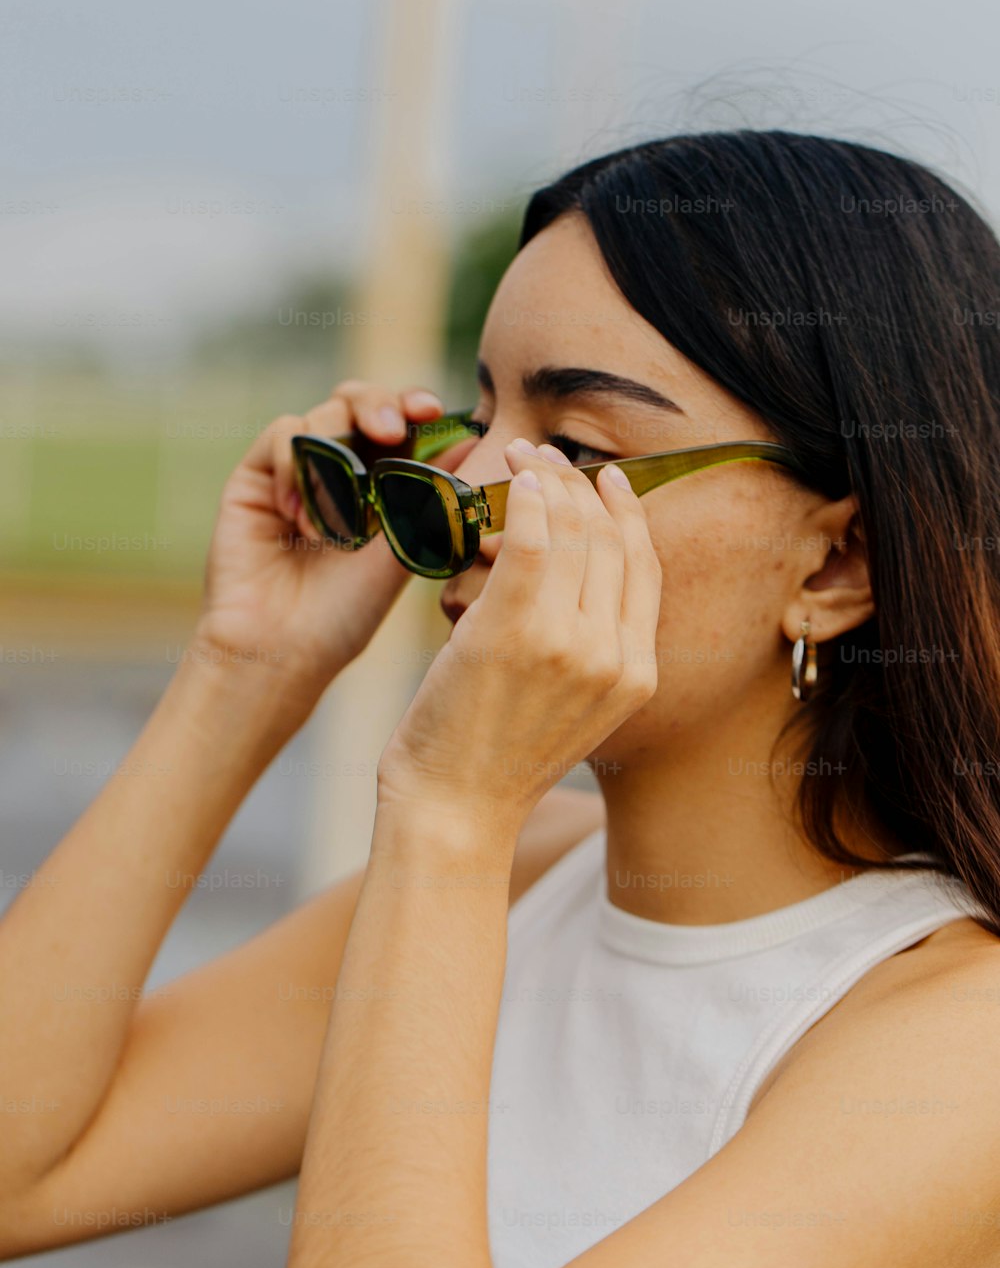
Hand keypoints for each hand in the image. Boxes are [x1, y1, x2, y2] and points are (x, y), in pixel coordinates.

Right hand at [195, 381, 471, 707]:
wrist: (284, 649)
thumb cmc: (346, 613)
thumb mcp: (402, 548)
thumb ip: (429, 493)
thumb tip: (475, 440)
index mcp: (380, 481)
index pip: (400, 422)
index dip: (414, 405)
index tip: (431, 410)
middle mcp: (338, 468)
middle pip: (359, 402)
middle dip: (379, 405)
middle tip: (392, 430)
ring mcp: (295, 470)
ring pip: (322, 414)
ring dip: (336, 455)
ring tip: (336, 520)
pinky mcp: (255, 476)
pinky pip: (281, 435)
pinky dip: (296, 464)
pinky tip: (299, 516)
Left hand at [376, 440, 662, 835]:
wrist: (455, 811)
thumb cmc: (494, 760)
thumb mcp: (569, 709)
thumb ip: (587, 651)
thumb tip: (570, 582)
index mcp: (637, 675)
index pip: (645, 570)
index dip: (628, 515)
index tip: (607, 480)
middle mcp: (615, 656)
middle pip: (612, 542)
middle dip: (582, 485)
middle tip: (547, 455)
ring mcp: (570, 643)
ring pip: (575, 533)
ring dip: (549, 480)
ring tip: (522, 456)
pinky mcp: (516, 631)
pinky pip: (535, 540)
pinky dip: (528, 500)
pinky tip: (513, 480)